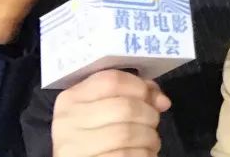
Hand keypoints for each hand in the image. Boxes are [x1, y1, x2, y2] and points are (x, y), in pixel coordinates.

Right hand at [52, 70, 169, 156]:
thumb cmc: (95, 136)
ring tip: (150, 141)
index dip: (140, 87)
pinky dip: (144, 153)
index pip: (111, 80)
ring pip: (127, 134)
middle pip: (125, 107)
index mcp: (71, 99)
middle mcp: (68, 121)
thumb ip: (132, 95)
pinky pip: (126, 155)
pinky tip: (143, 153)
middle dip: (149, 115)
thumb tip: (162, 101)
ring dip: (149, 138)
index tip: (152, 98)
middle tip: (152, 123)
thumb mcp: (105, 110)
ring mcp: (75, 147)